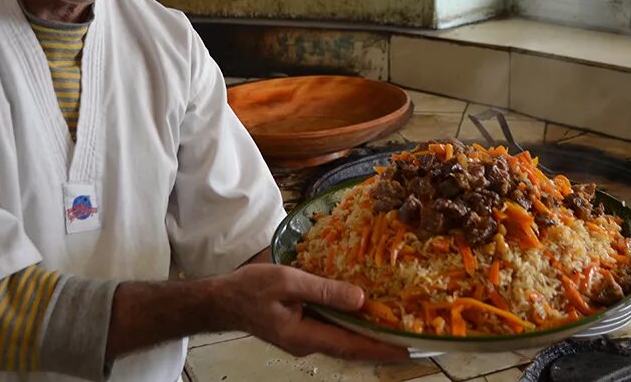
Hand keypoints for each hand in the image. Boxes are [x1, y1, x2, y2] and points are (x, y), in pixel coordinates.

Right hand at [216, 263, 408, 360]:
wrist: (221, 300)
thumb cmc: (250, 289)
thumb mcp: (288, 282)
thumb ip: (323, 290)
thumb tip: (360, 298)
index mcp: (305, 336)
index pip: (351, 346)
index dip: (380, 348)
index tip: (406, 349)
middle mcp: (307, 343)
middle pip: (350, 346)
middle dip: (379, 344)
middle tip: (409, 337)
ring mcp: (303, 337)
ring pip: (341, 339)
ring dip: (366, 334)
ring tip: (393, 325)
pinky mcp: (300, 328)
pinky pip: (330, 329)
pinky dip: (349, 323)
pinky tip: (360, 312)